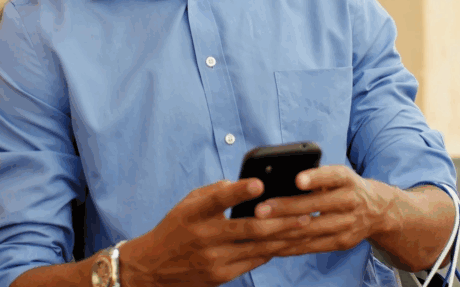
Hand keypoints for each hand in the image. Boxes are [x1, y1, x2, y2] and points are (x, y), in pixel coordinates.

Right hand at [120, 178, 313, 286]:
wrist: (153, 268)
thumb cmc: (176, 228)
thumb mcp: (187, 203)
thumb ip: (215, 192)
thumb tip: (246, 184)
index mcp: (193, 214)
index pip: (216, 200)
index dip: (238, 191)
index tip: (258, 183)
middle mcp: (204, 237)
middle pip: (248, 229)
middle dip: (280, 220)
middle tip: (304, 211)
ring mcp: (214, 260)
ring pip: (258, 248)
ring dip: (285, 237)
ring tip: (306, 226)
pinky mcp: (221, 276)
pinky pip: (254, 262)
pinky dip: (272, 251)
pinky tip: (288, 242)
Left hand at [248, 165, 385, 257]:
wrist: (376, 210)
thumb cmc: (343, 187)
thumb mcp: (336, 175)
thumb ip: (314, 176)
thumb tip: (277, 178)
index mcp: (346, 179)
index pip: (332, 176)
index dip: (316, 178)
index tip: (297, 180)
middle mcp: (350, 200)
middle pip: (317, 205)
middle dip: (286, 208)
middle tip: (260, 209)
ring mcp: (348, 224)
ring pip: (312, 229)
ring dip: (283, 230)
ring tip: (259, 227)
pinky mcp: (342, 242)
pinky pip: (313, 246)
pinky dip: (291, 246)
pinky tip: (272, 244)